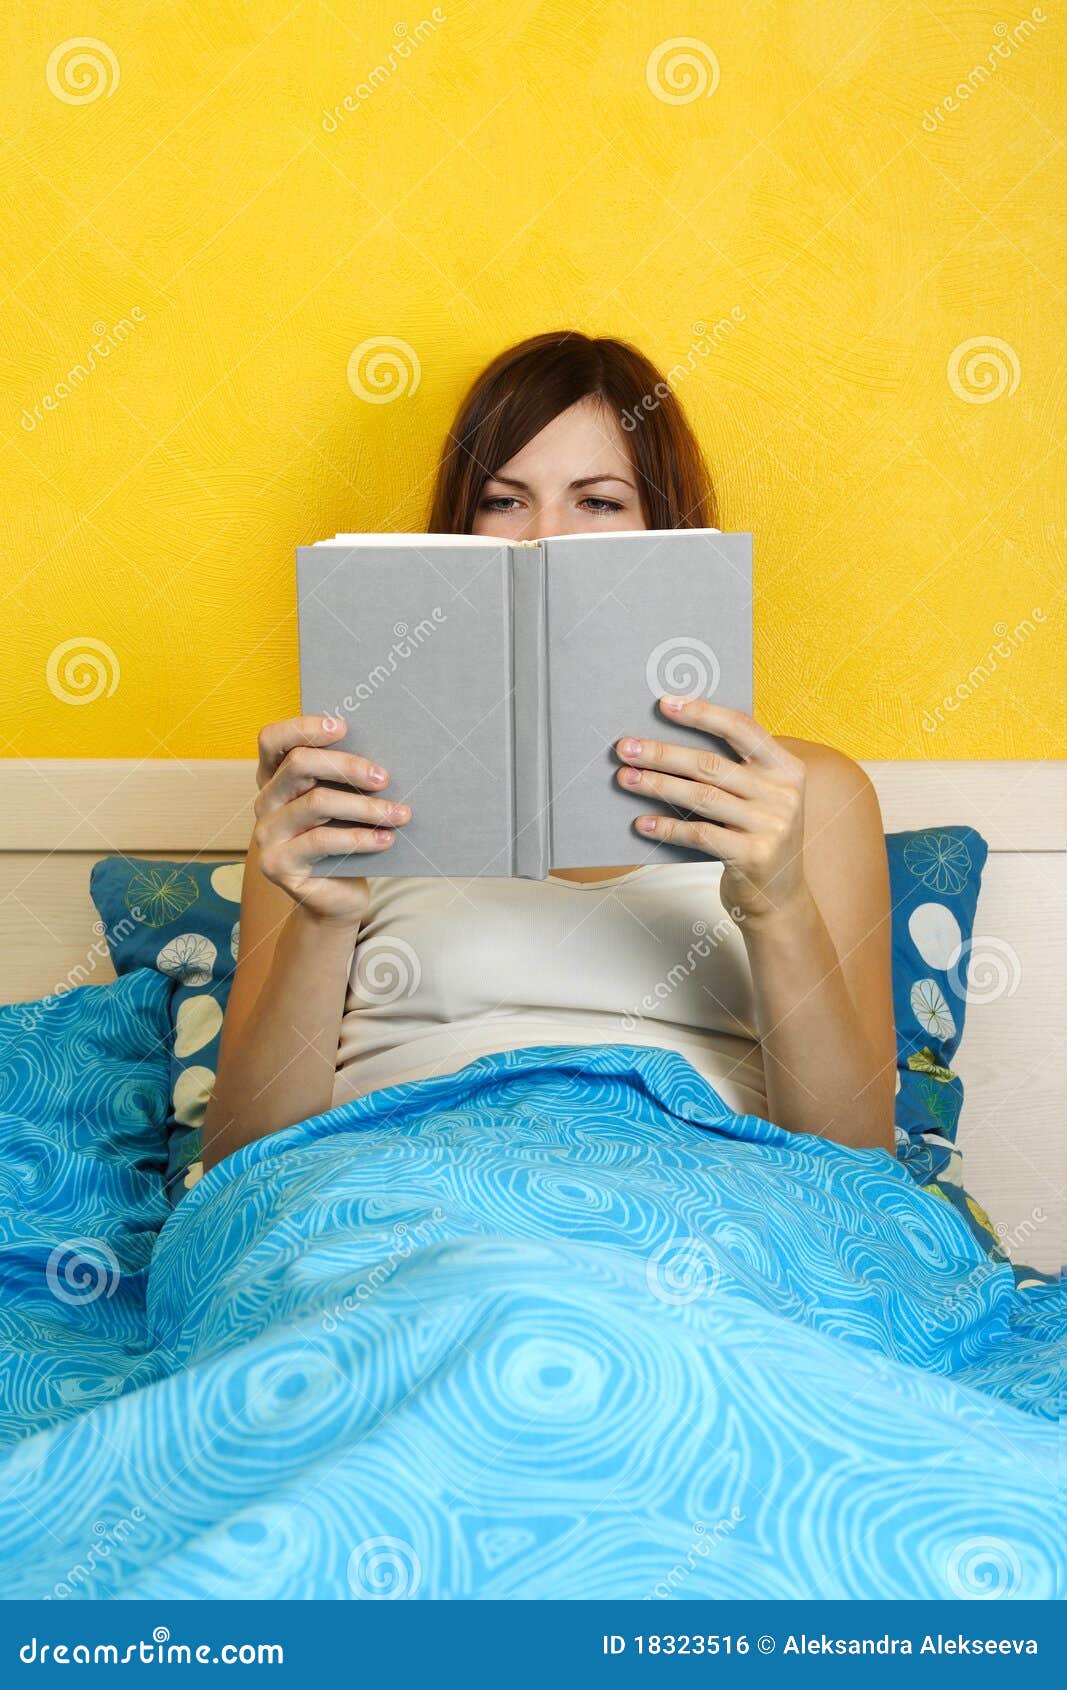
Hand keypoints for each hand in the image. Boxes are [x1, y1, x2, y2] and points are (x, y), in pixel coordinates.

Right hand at [253, 715, 409, 925]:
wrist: (336, 898)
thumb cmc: (345, 840)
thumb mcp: (344, 804)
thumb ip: (345, 779)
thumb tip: (382, 755)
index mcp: (275, 778)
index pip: (272, 739)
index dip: (303, 727)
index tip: (343, 726)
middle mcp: (265, 802)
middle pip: (299, 765)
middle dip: (347, 766)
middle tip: (384, 776)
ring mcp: (267, 834)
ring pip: (317, 803)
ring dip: (365, 806)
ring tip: (399, 813)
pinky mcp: (277, 865)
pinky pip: (323, 842)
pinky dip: (361, 838)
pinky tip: (387, 838)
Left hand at [615, 695, 808, 923]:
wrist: (781, 897)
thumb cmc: (758, 837)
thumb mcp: (761, 798)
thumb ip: (734, 771)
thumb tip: (670, 742)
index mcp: (786, 769)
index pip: (742, 728)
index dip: (702, 713)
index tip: (665, 704)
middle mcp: (783, 794)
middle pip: (712, 764)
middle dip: (663, 753)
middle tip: (626, 748)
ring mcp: (771, 826)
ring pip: (701, 797)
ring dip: (657, 786)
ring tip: (626, 778)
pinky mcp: (753, 856)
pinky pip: (700, 834)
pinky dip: (668, 827)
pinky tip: (642, 823)